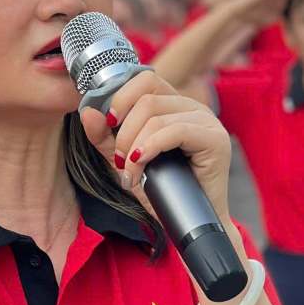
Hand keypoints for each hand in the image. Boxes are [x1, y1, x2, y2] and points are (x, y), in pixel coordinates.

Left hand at [81, 72, 233, 223]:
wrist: (186, 224)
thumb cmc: (161, 192)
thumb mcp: (124, 161)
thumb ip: (106, 137)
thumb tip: (88, 111)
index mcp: (175, 105)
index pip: (145, 79)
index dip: (121, 96)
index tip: (108, 123)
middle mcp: (193, 108)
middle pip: (147, 98)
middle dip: (124, 130)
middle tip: (120, 161)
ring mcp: (207, 121)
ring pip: (157, 116)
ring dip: (134, 146)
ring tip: (131, 173)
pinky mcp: (215, 139)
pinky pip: (176, 131)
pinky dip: (152, 147)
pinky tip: (142, 164)